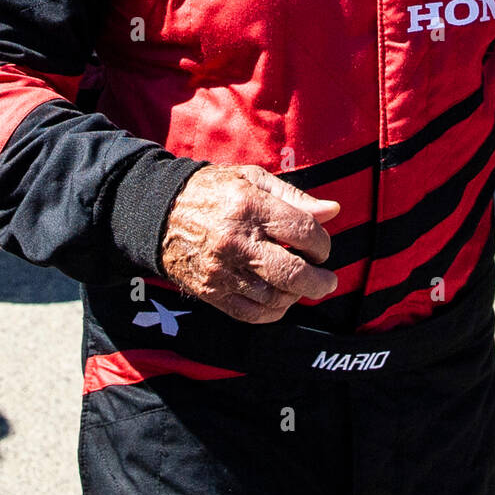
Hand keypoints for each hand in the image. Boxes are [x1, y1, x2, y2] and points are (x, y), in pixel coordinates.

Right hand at [160, 164, 340, 324]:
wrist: (160, 213)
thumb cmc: (214, 190)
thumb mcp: (253, 179)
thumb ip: (295, 197)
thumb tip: (333, 211)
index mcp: (250, 207)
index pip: (303, 231)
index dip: (322, 244)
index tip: (321, 247)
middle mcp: (236, 241)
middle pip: (293, 273)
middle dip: (320, 281)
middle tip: (328, 280)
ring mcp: (222, 270)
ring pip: (275, 298)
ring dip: (296, 296)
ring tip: (300, 286)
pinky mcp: (210, 292)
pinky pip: (251, 314)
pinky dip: (273, 312)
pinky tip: (279, 298)